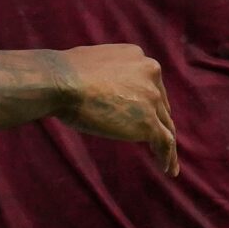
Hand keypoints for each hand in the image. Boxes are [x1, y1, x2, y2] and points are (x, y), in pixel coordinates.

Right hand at [54, 45, 179, 175]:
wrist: (60, 81)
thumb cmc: (64, 74)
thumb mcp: (92, 64)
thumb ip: (105, 76)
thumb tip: (97, 89)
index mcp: (137, 57)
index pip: (150, 85)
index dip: (149, 104)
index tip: (143, 118)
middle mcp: (151, 74)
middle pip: (161, 106)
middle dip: (159, 124)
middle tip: (156, 142)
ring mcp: (151, 98)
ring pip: (166, 126)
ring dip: (167, 146)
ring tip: (168, 164)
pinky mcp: (147, 121)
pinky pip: (164, 142)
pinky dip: (167, 157)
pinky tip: (165, 169)